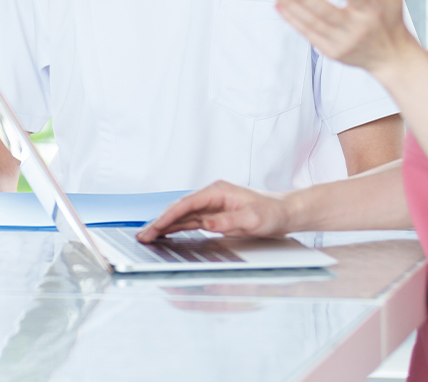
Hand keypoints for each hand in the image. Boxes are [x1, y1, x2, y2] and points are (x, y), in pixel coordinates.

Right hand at [136, 181, 293, 241]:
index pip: (186, 204)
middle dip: (159, 221)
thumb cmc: (272, 212)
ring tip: (147, 236)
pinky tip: (165, 233)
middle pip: (179, 208)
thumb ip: (227, 221)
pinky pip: (190, 221)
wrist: (284, 212)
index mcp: (217, 191)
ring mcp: (211, 205)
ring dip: (165, 225)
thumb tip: (205, 222)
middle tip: (143, 235)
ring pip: (182, 215)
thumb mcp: (252, 219)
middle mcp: (211, 196)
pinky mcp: (214, 215)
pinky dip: (176, 227)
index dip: (168, 216)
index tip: (155, 227)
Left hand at [271, 0, 422, 75]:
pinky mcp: (332, 52)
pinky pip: (308, 34)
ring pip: (312, 23)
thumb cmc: (390, 21)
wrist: (391, 57)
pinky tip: (280, 7)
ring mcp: (343, 42)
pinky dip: (292, 20)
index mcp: (371, 11)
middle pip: (324, 12)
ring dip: (290, 6)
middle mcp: (356, 28)